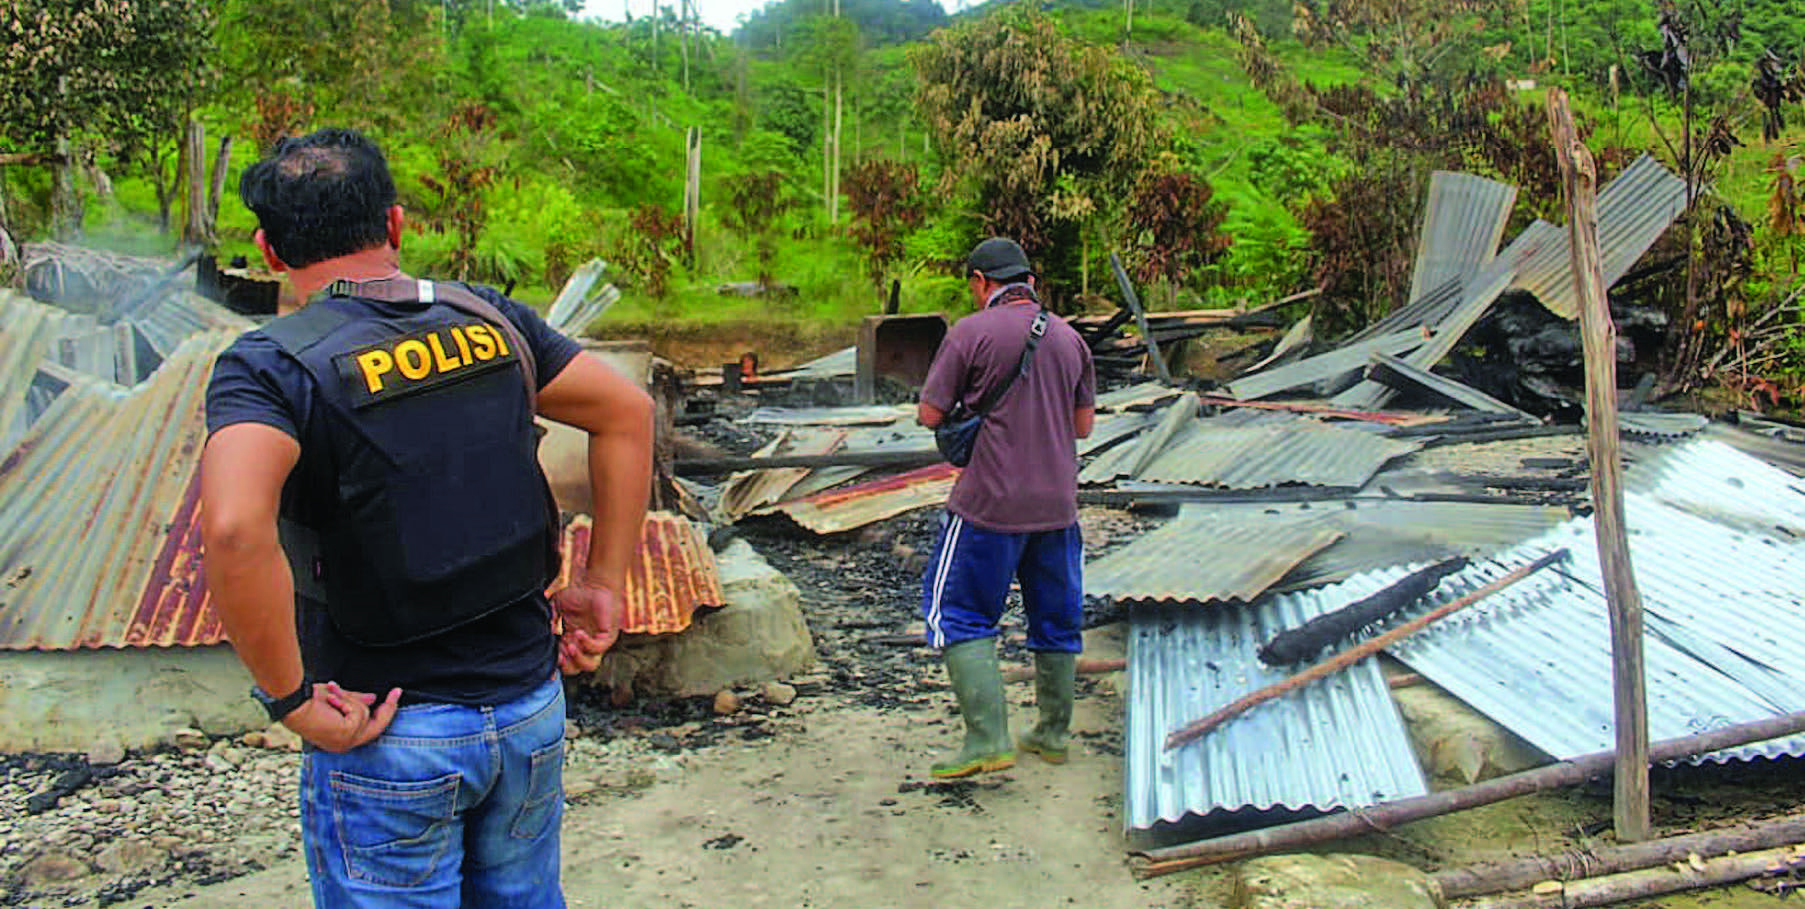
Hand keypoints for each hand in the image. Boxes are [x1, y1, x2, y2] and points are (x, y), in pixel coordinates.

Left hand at [282, 682, 400, 752]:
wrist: (293, 703)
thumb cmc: (306, 702)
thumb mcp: (338, 701)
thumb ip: (356, 702)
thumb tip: (374, 699)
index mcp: (338, 740)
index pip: (368, 729)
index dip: (384, 713)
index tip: (394, 696)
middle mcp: (342, 746)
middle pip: (377, 727)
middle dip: (388, 708)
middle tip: (396, 692)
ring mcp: (345, 742)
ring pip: (366, 715)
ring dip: (349, 699)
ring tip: (332, 694)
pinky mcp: (347, 734)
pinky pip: (359, 712)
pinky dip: (346, 701)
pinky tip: (331, 700)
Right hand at [551, 580, 621, 674]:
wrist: (595, 585)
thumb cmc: (578, 595)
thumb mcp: (556, 607)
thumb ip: (549, 619)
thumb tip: (544, 632)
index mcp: (571, 643)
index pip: (564, 662)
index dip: (555, 665)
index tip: (546, 660)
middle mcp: (584, 647)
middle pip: (576, 669)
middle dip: (566, 665)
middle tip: (559, 655)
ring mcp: (596, 643)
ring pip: (589, 665)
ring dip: (577, 659)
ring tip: (569, 647)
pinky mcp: (607, 637)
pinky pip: (598, 648)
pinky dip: (586, 643)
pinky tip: (578, 633)